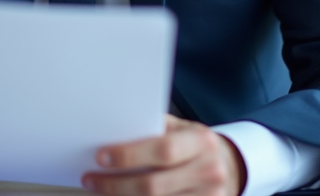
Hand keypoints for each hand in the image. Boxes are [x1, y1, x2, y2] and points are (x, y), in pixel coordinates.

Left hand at [82, 116, 245, 195]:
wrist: (227, 166)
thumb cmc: (196, 145)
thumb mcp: (182, 128)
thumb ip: (155, 128)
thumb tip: (115, 131)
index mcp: (202, 142)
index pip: (162, 150)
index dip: (129, 155)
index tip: (102, 157)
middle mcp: (209, 171)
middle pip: (154, 186)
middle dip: (116, 185)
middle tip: (92, 179)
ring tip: (102, 191)